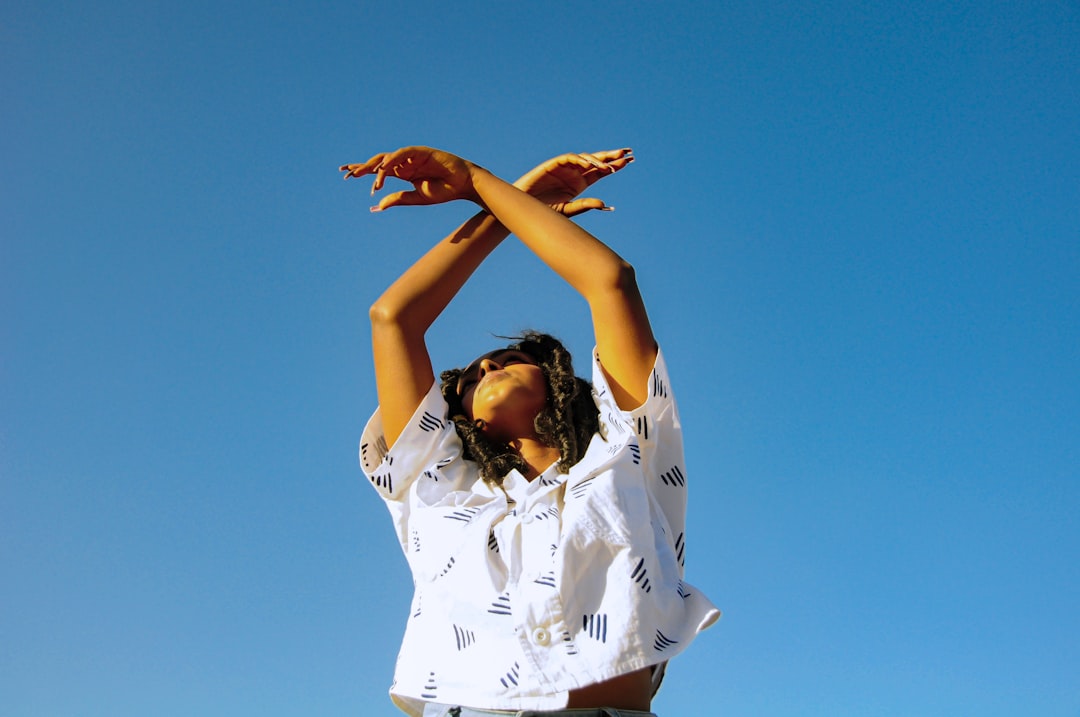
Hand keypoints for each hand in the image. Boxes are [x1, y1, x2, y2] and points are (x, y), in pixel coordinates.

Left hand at [340, 146, 478, 211]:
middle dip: (363, 167)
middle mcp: (405, 163)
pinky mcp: (422, 152)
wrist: (463, 186)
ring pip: (388, 158)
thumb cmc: (443, 191)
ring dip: (375, 167)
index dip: (364, 171)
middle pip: (379, 162)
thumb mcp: (416, 198)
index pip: (379, 170)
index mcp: (403, 173)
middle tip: (349, 174)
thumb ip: (398, 199)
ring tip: (363, 175)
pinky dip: (393, 158)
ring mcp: (413, 156)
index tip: (347, 175)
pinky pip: (403, 153)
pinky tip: (384, 167)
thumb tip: (377, 205)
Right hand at [513, 149, 633, 216]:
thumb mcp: (568, 211)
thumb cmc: (544, 211)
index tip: (629, 161)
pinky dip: (579, 160)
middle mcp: (575, 173)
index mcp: (580, 183)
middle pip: (597, 161)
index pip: (601, 171)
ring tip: (609, 167)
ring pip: (585, 158)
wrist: (524, 208)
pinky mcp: (553, 164)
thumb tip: (604, 204)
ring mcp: (565, 168)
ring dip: (597, 160)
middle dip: (611, 156)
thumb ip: (584, 205)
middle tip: (627, 153)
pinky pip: (569, 158)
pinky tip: (588, 165)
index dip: (615, 166)